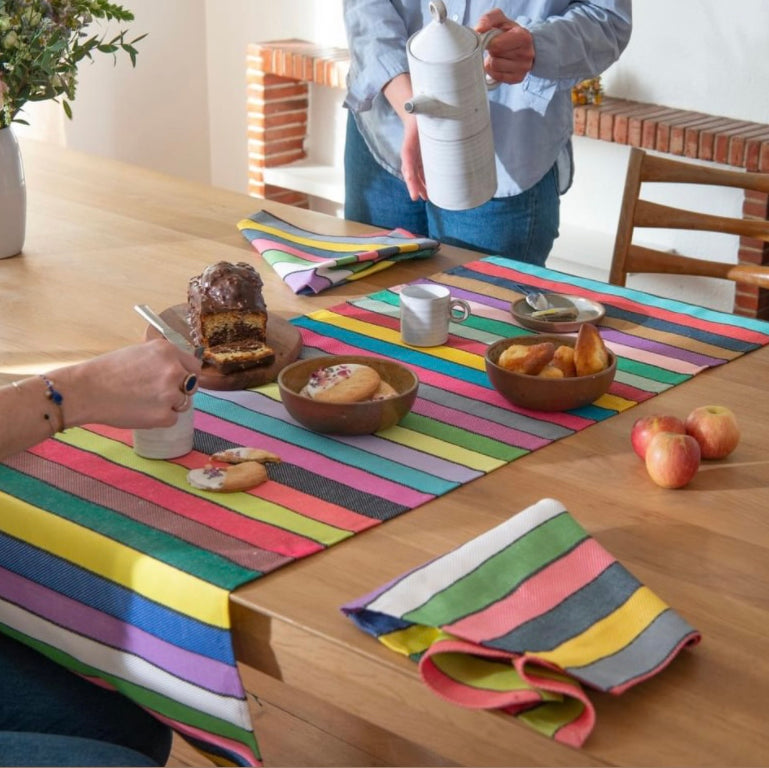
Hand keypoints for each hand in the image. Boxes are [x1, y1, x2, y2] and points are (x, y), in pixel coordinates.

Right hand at [61, 339, 202, 428]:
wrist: (86, 391)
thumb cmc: (108, 371)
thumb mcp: (140, 351)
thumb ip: (163, 359)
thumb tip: (180, 367)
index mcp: (167, 351)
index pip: (194, 365)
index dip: (186, 374)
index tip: (177, 380)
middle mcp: (173, 370)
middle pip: (192, 385)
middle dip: (179, 390)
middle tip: (157, 393)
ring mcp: (170, 394)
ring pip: (183, 403)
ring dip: (169, 405)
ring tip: (144, 401)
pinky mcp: (163, 415)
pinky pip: (172, 419)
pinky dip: (159, 419)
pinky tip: (140, 411)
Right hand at [383, 72, 427, 200]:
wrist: (418, 111)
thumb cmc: (423, 112)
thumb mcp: (426, 112)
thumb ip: (432, 113)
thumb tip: (448, 110)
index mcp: (410, 142)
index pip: (407, 160)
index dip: (409, 172)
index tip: (411, 180)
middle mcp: (410, 151)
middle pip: (410, 171)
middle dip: (413, 185)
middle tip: (417, 196)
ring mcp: (415, 156)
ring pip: (415, 174)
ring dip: (419, 186)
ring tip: (426, 197)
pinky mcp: (421, 157)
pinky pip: (421, 172)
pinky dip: (425, 182)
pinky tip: (430, 190)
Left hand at [476, 9, 534, 83]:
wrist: (523, 44)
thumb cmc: (508, 31)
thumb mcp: (500, 19)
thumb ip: (488, 19)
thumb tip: (478, 30)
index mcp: (523, 36)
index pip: (496, 45)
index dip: (489, 43)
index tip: (491, 40)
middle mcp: (526, 53)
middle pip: (495, 57)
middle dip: (491, 51)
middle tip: (495, 47)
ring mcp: (523, 68)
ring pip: (494, 68)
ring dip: (491, 61)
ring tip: (497, 56)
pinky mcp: (518, 78)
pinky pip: (497, 77)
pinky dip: (494, 71)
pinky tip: (498, 64)